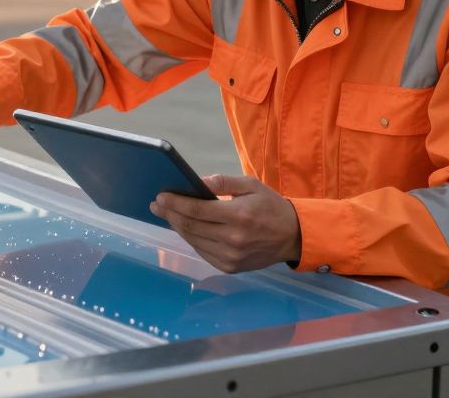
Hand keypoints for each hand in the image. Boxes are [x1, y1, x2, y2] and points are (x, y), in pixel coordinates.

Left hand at [149, 174, 301, 272]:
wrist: (293, 236)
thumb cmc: (270, 206)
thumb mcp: (251, 185)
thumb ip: (223, 182)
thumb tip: (196, 182)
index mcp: (239, 216)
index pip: (197, 210)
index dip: (175, 203)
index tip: (160, 196)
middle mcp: (234, 239)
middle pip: (191, 226)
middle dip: (170, 214)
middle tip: (156, 204)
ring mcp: (231, 257)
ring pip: (194, 240)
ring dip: (177, 227)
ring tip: (167, 214)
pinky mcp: (230, 267)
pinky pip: (202, 252)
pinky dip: (191, 239)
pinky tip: (184, 228)